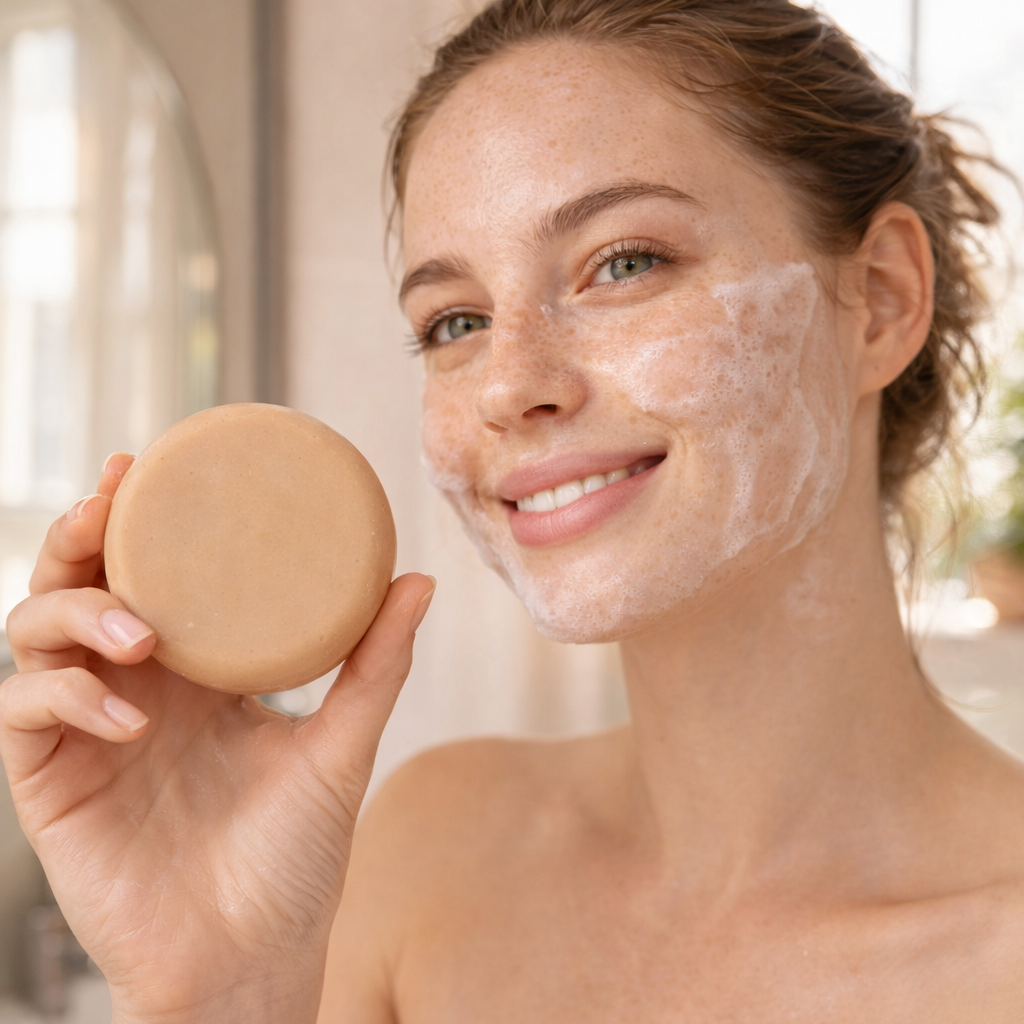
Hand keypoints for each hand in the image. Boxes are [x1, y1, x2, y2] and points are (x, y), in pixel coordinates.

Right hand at [0, 454, 433, 1023]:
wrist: (257, 958)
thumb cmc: (296, 858)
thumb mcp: (340, 746)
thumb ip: (374, 663)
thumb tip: (418, 578)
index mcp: (195, 670)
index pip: (147, 574)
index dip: (132, 517)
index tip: (146, 465)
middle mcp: (135, 688)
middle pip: (76, 586)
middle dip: (80, 539)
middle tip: (110, 506)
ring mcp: (88, 732)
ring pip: (33, 635)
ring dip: (77, 615)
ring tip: (142, 633)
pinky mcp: (51, 784)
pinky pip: (28, 715)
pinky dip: (69, 698)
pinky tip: (131, 719)